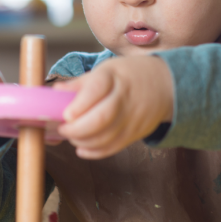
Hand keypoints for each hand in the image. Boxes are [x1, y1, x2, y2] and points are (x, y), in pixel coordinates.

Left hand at [54, 55, 173, 159]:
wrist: (165, 85)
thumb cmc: (128, 75)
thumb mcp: (106, 70)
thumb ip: (80, 83)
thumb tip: (55, 93)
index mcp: (114, 77)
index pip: (97, 89)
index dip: (81, 104)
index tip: (67, 114)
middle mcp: (124, 98)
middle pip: (102, 118)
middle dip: (77, 128)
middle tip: (63, 128)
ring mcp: (131, 118)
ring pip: (106, 137)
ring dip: (83, 141)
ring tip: (72, 136)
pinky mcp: (135, 133)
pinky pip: (113, 147)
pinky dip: (94, 151)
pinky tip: (82, 148)